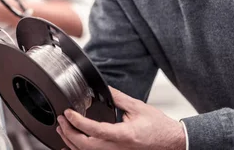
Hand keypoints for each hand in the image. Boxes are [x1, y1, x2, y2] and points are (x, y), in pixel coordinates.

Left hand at [57, 87, 185, 149]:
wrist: (172, 142)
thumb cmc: (158, 127)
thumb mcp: (137, 107)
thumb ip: (117, 98)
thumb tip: (102, 89)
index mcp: (124, 135)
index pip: (95, 130)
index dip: (78, 122)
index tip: (68, 113)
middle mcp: (118, 149)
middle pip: (86, 146)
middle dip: (69, 133)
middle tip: (62, 120)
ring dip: (71, 142)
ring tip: (63, 129)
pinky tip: (72, 145)